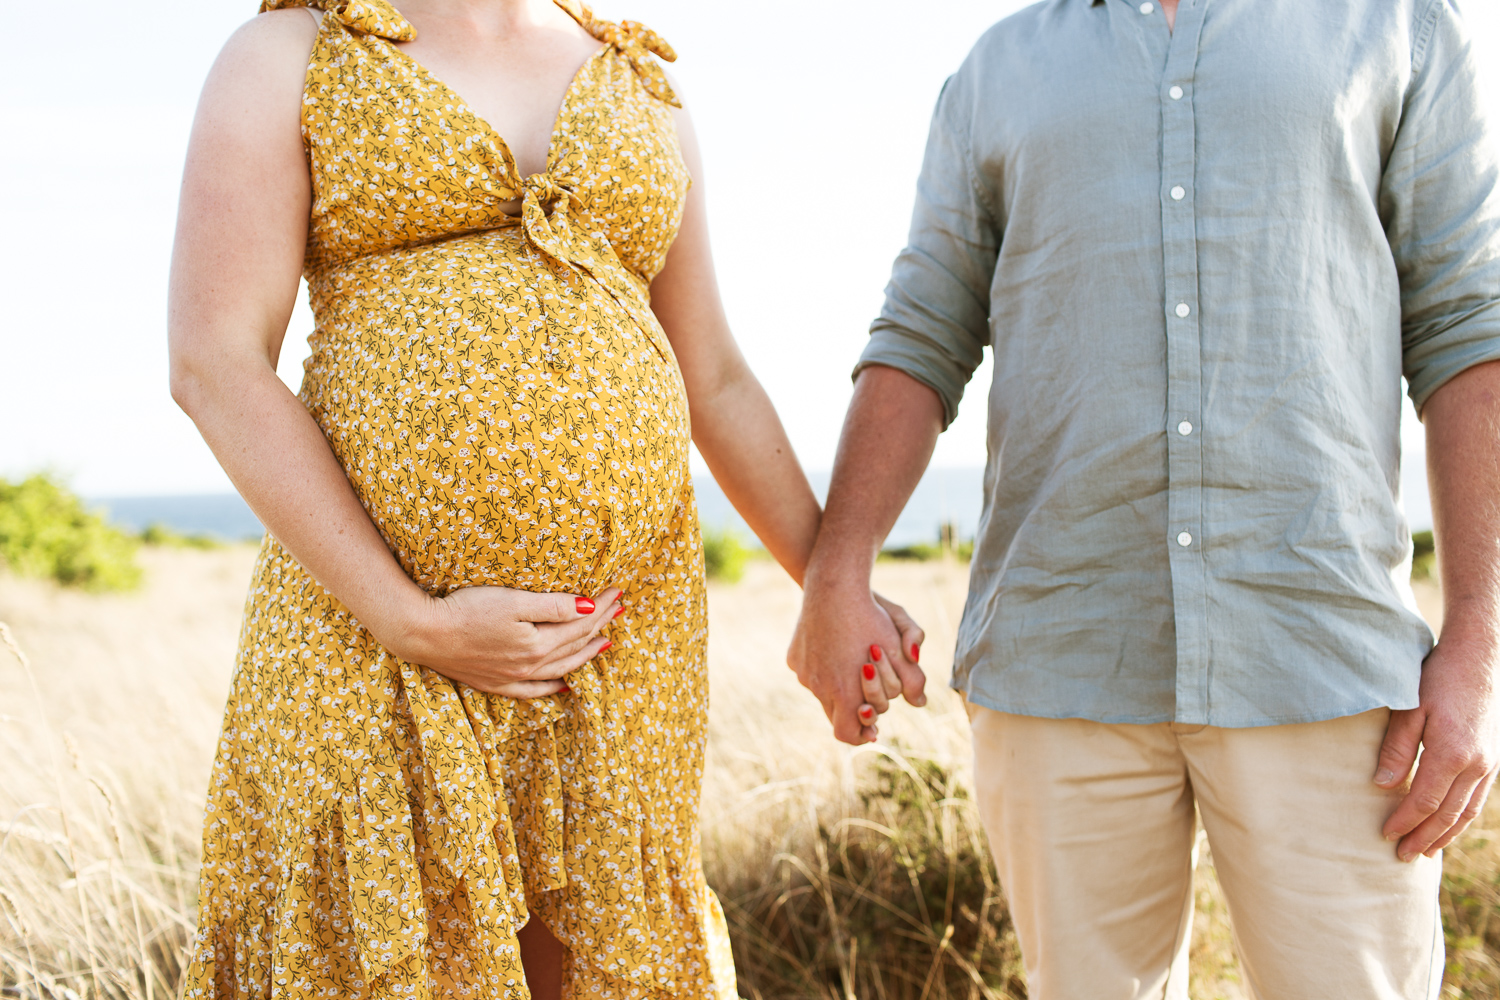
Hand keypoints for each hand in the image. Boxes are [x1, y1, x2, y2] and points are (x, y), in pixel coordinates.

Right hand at [386, 586, 622, 697]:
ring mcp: (513, 678)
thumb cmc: (466, 610)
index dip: (601, 607)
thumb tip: (589, 609)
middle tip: (619, 608)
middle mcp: (530, 666)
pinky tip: (566, 684)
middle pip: (575, 645)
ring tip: (605, 642)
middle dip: (600, 625)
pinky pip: (534, 691)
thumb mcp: (513, 601)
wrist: (423, 634)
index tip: (617, 591)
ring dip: (586, 654)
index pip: (581, 624)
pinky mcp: (495, 683)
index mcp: (538, 644)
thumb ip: (553, 606)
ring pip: (561, 669)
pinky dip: (554, 687)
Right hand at [789, 580, 927, 744]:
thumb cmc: (872, 614)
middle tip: (867, 694)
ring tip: (852, 663)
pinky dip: (823, 668)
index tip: (873, 727)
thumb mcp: (899, 646)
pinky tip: (835, 647)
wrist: (834, 584)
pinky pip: (810, 673)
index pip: (848, 733)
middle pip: (835, 715)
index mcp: (843, 692)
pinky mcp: (794, 657)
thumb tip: (919, 702)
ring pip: (822, 693)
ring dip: (837, 686)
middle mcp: (819, 687)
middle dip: (853, 707)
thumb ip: (912, 679)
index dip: (861, 733)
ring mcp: (803, 672)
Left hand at [1376, 633, 1499, 860]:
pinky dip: (1462, 817)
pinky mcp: (1493, 759)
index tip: (1385, 834)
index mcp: (1452, 753)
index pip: (1424, 800)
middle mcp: (1476, 764)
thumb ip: (1395, 747)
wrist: (1479, 659)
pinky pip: (1477, 798)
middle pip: (1447, 813)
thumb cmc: (1436, 678)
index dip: (1404, 821)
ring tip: (1426, 851)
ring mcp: (1489, 764)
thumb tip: (1380, 785)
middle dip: (1425, 837)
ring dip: (1446, 834)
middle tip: (1403, 856)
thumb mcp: (1408, 708)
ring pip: (1467, 810)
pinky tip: (1449, 825)